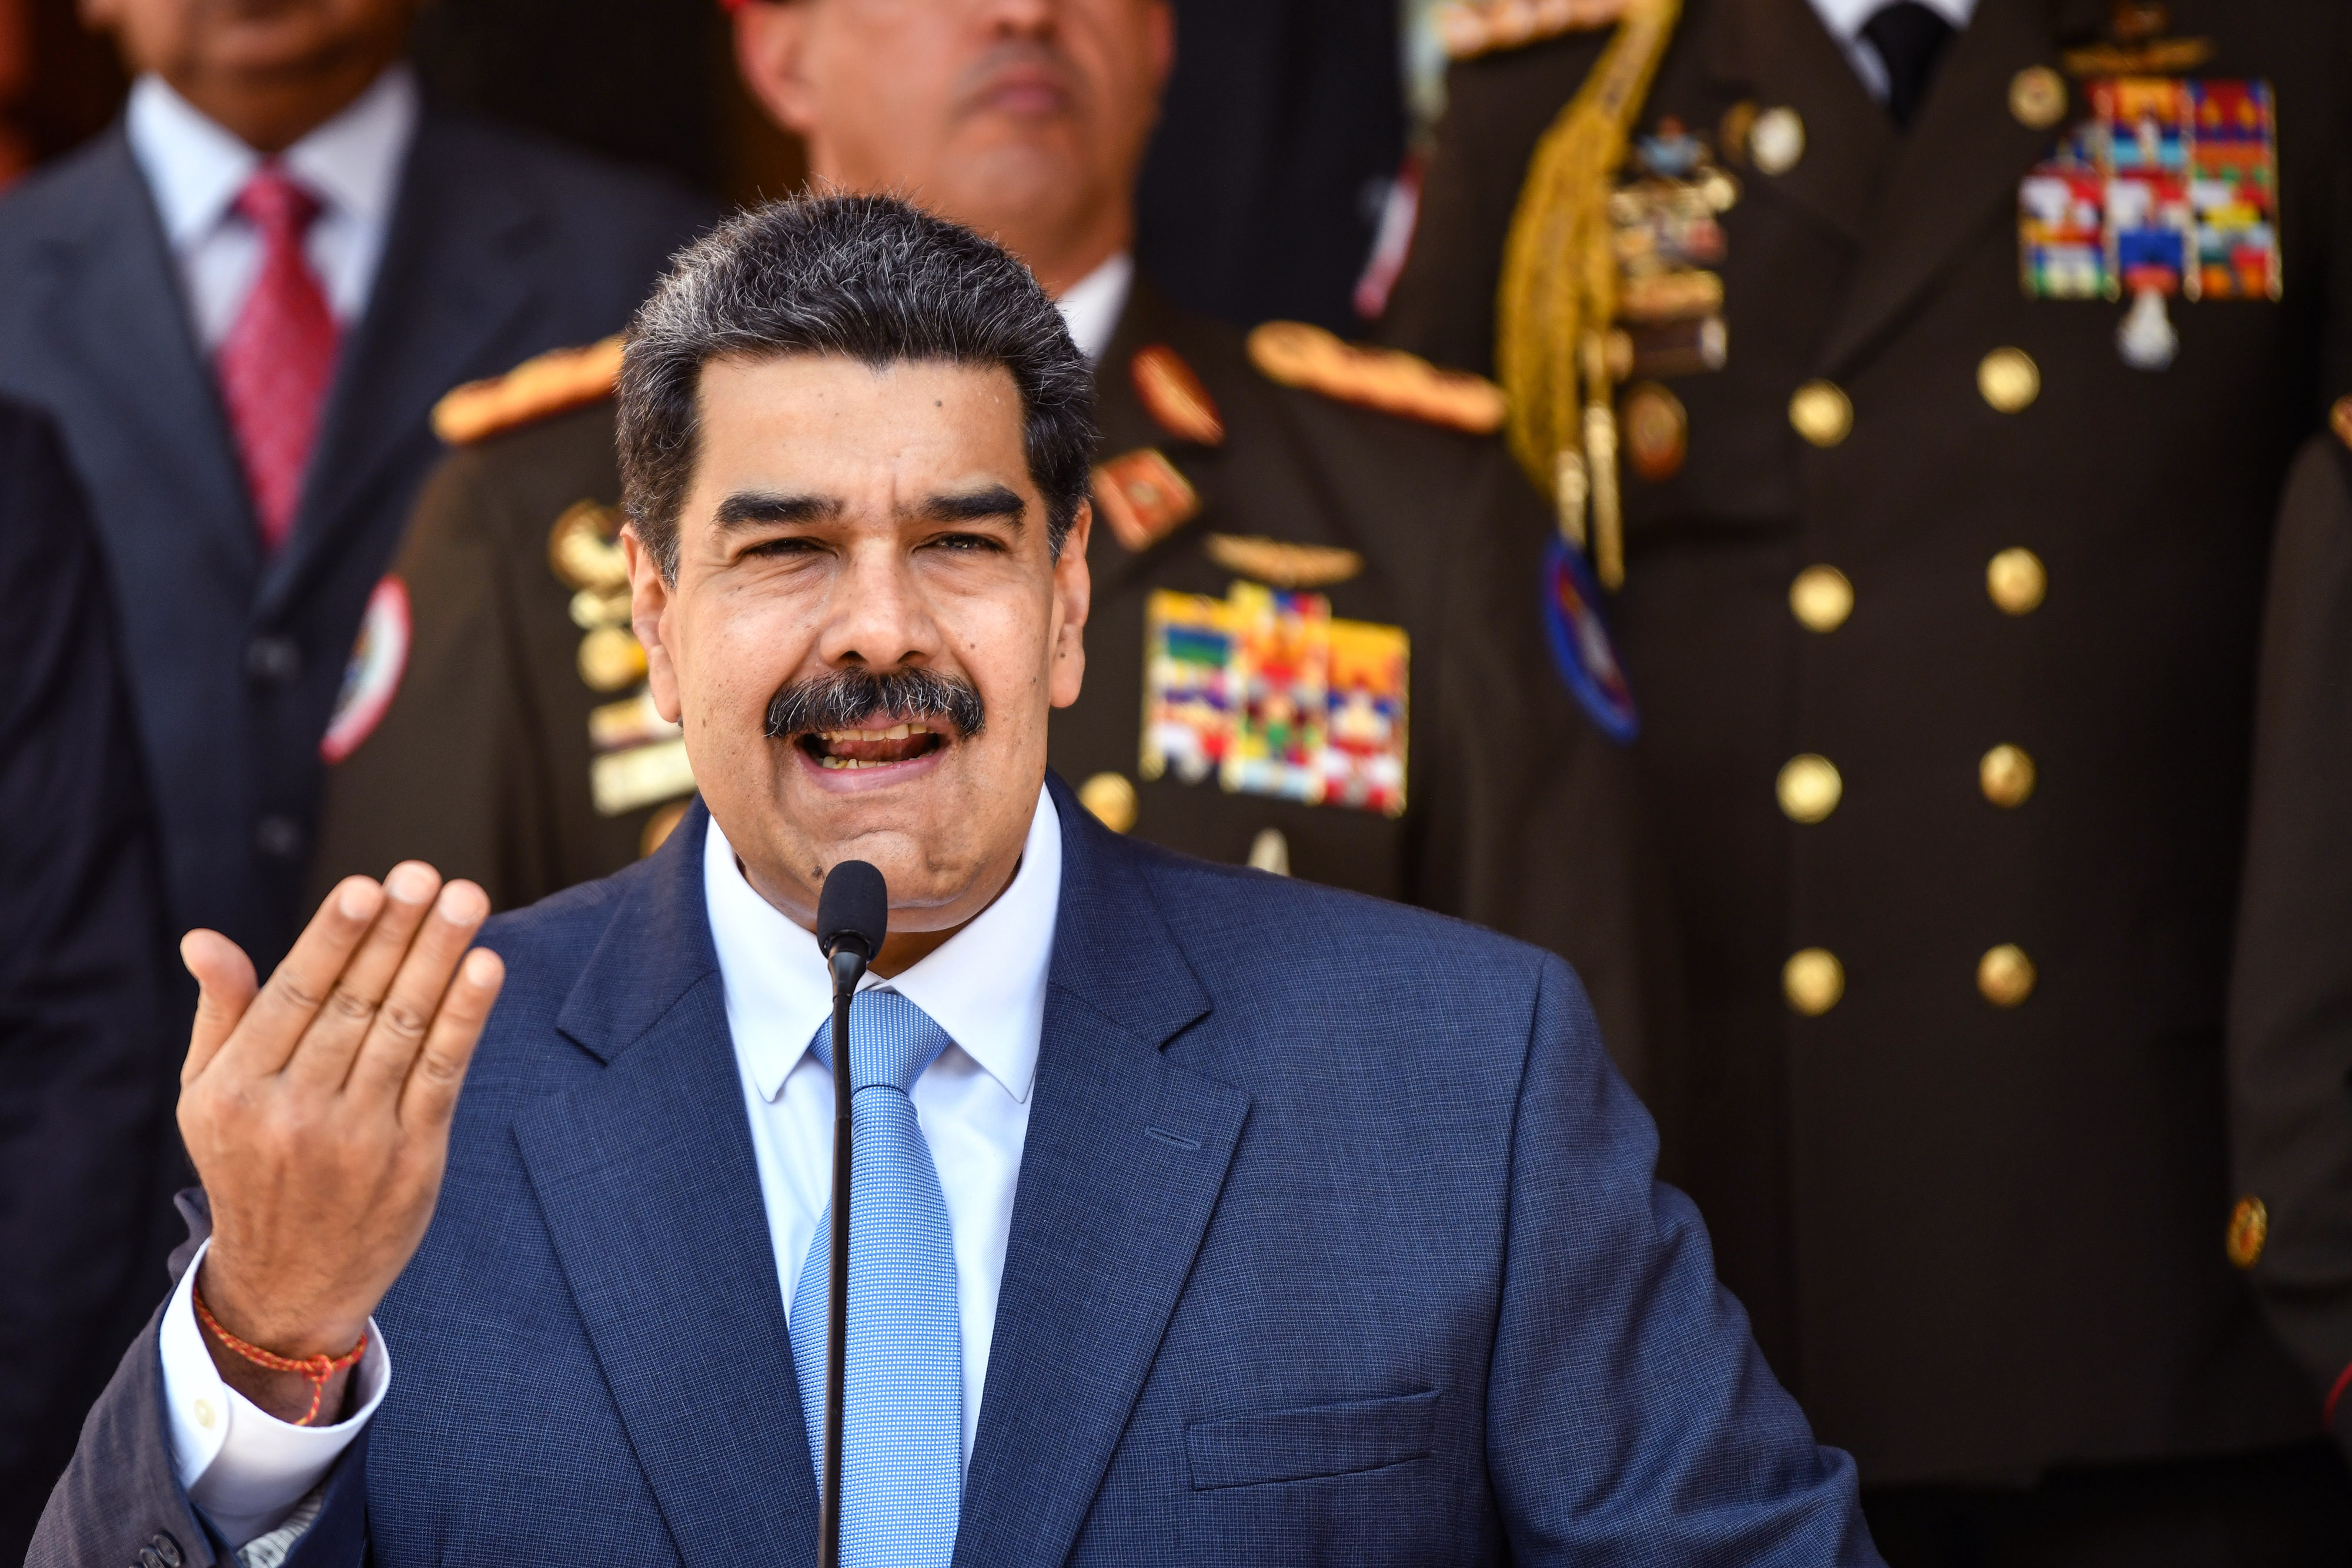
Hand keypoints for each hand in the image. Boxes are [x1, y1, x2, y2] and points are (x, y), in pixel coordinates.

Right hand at [177, 864, 504, 1423]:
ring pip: (405, 1030)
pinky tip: (486, 968)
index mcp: (236, 1090)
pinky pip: (444, 1074)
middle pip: (356, 1004)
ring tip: (467, 899)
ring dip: (440, 958)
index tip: (368, 886)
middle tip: (428, 875)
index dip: (333, 938)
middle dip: (396, 933)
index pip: (294, 996)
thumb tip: (203, 939)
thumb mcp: (208, 1097)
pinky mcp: (413, 1158)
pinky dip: (467, 1019)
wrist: (289, 1283)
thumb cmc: (250, 1164)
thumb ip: (221, 1014)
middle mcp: (294, 1112)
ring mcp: (357, 1137)